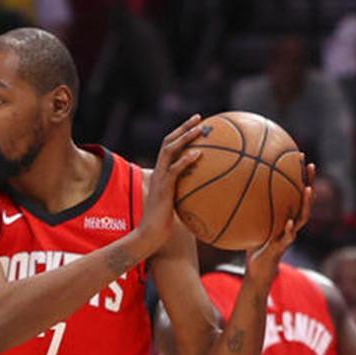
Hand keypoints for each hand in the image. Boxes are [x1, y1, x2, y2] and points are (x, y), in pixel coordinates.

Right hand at [136, 115, 206, 253]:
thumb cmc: (163, 226)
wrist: (149, 236)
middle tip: (200, 118)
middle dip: (184, 128)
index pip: (168, 148)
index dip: (180, 134)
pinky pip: (175, 170)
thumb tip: (205, 196)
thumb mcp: (177, 206)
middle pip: (168, 142)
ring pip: (170, 150)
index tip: (195, 125)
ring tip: (201, 129)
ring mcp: (160, 179)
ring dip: (186, 137)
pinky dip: (186, 160)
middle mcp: (158, 172)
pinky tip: (199, 154)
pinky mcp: (163, 189)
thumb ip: (187, 196)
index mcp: (161, 174)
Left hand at [244, 162, 315, 284]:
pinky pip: (288, 237)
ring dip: (307, 203)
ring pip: (303, 217)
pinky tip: (289, 222)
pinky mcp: (282, 248)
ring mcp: (289, 235)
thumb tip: (228, 187)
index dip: (299, 174)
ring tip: (308, 189)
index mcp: (286, 214)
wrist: (256, 270)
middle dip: (309, 181)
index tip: (298, 155)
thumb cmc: (253, 245)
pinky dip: (289, 229)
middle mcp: (291, 222)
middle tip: (310, 164)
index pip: (295, 191)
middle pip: (305, 199)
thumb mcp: (249, 222)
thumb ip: (245, 207)